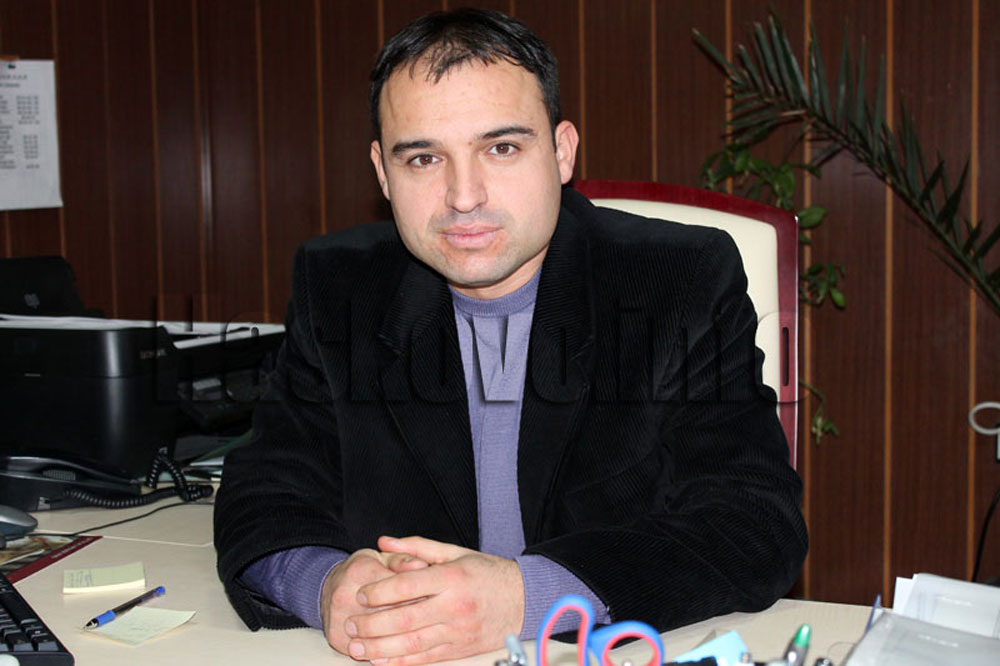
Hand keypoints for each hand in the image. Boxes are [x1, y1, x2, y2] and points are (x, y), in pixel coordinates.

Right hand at [320, 548, 427, 655]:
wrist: (327, 588)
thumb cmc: (364, 571)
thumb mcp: (383, 558)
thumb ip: (404, 560)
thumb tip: (422, 566)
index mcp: (361, 570)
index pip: (398, 587)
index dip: (422, 594)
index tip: (436, 599)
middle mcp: (345, 595)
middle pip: (390, 613)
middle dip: (416, 617)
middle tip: (434, 620)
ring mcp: (339, 619)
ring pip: (379, 636)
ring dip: (402, 638)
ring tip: (420, 634)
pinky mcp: (336, 639)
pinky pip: (366, 651)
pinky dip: (386, 652)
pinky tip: (402, 648)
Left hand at [345, 536, 524, 664]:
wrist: (523, 599)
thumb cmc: (487, 572)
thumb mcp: (455, 552)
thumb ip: (417, 547)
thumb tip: (385, 541)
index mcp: (451, 577)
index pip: (408, 585)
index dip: (380, 592)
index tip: (361, 595)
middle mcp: (454, 606)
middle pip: (405, 618)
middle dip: (372, 624)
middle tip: (351, 624)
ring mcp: (458, 630)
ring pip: (412, 643)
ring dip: (380, 647)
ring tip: (357, 647)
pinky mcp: (460, 649)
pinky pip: (426, 658)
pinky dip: (401, 661)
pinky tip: (382, 661)